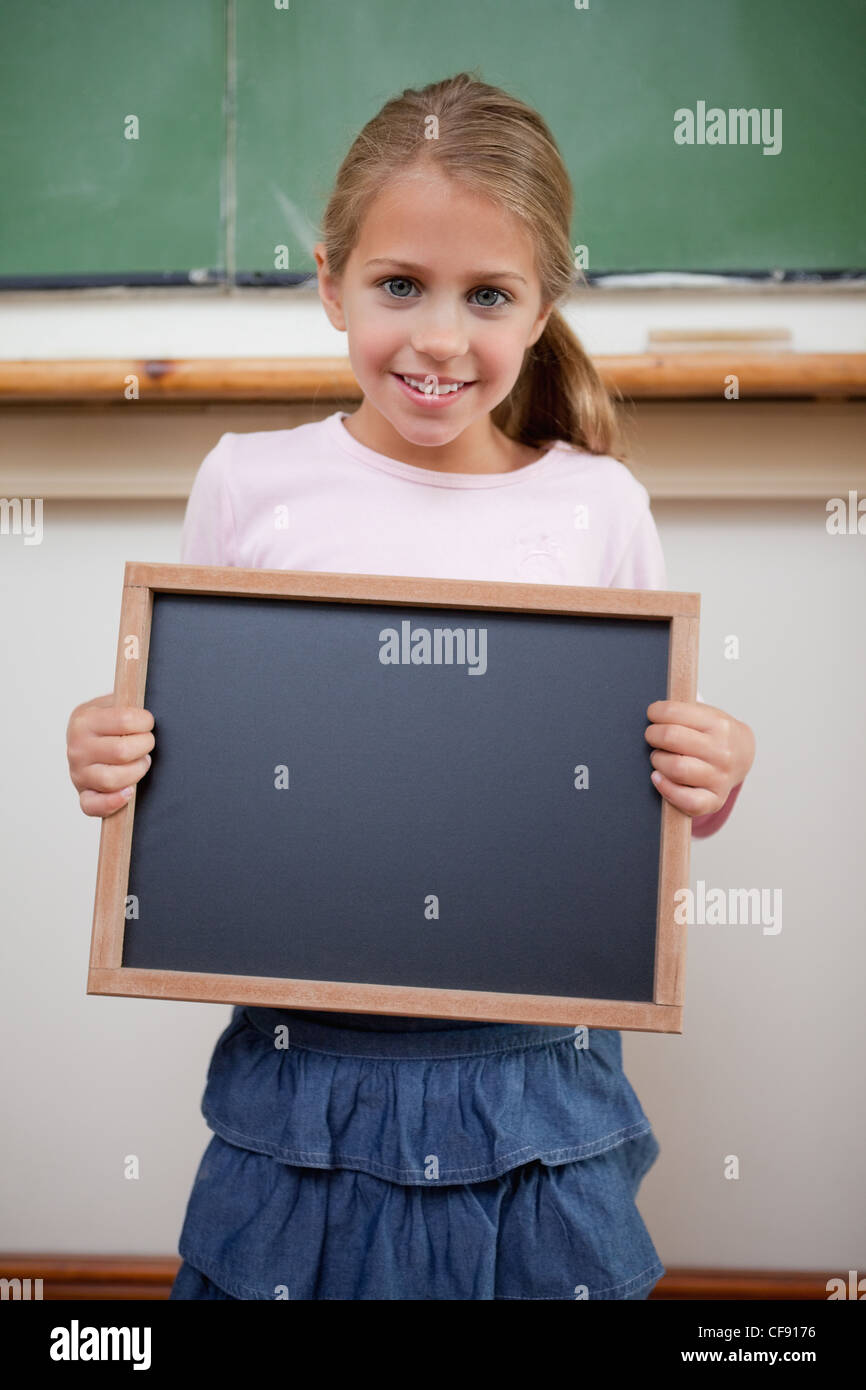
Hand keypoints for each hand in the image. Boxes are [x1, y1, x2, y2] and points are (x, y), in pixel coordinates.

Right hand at [67, 692, 154, 817]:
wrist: (84, 738)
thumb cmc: (105, 722)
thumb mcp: (110, 703)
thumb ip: (126, 703)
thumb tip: (151, 707)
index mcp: (84, 720)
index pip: (125, 720)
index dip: (145, 722)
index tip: (148, 723)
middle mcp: (77, 748)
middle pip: (122, 752)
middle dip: (145, 747)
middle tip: (147, 743)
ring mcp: (78, 773)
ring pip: (113, 779)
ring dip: (137, 771)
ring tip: (142, 762)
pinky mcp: (83, 794)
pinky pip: (94, 806)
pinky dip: (114, 802)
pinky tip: (129, 792)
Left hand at [645, 700, 754, 817]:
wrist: (742, 756)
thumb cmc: (714, 735)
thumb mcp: (707, 715)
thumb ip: (683, 714)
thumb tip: (651, 715)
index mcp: (719, 724)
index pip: (674, 713)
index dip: (655, 712)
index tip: (653, 714)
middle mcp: (722, 751)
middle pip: (671, 738)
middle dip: (653, 735)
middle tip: (652, 736)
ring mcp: (720, 777)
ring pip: (675, 768)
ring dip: (658, 761)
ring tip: (658, 757)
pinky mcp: (715, 800)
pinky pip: (686, 800)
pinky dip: (666, 788)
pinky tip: (658, 778)